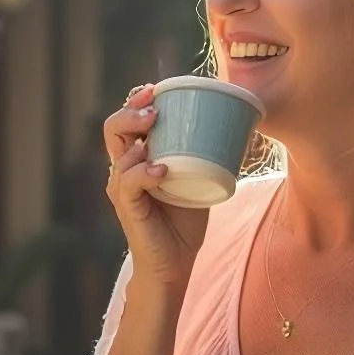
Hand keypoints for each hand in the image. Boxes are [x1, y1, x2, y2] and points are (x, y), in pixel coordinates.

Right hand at [104, 85, 208, 293]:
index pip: (127, 122)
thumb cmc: (185, 223)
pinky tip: (162, 168)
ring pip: (117, 152)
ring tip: (155, 124)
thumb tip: (240, 127)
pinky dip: (144, 171)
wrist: (176, 265)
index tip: (156, 89)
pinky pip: (129, 182)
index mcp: (137, 159)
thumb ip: (207, 156)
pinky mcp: (128, 207)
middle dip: (130, 110)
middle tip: (153, 105)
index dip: (136, 101)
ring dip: (135, 134)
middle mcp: (124, 170)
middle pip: (113, 128)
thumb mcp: (198, 180)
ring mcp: (123, 189)